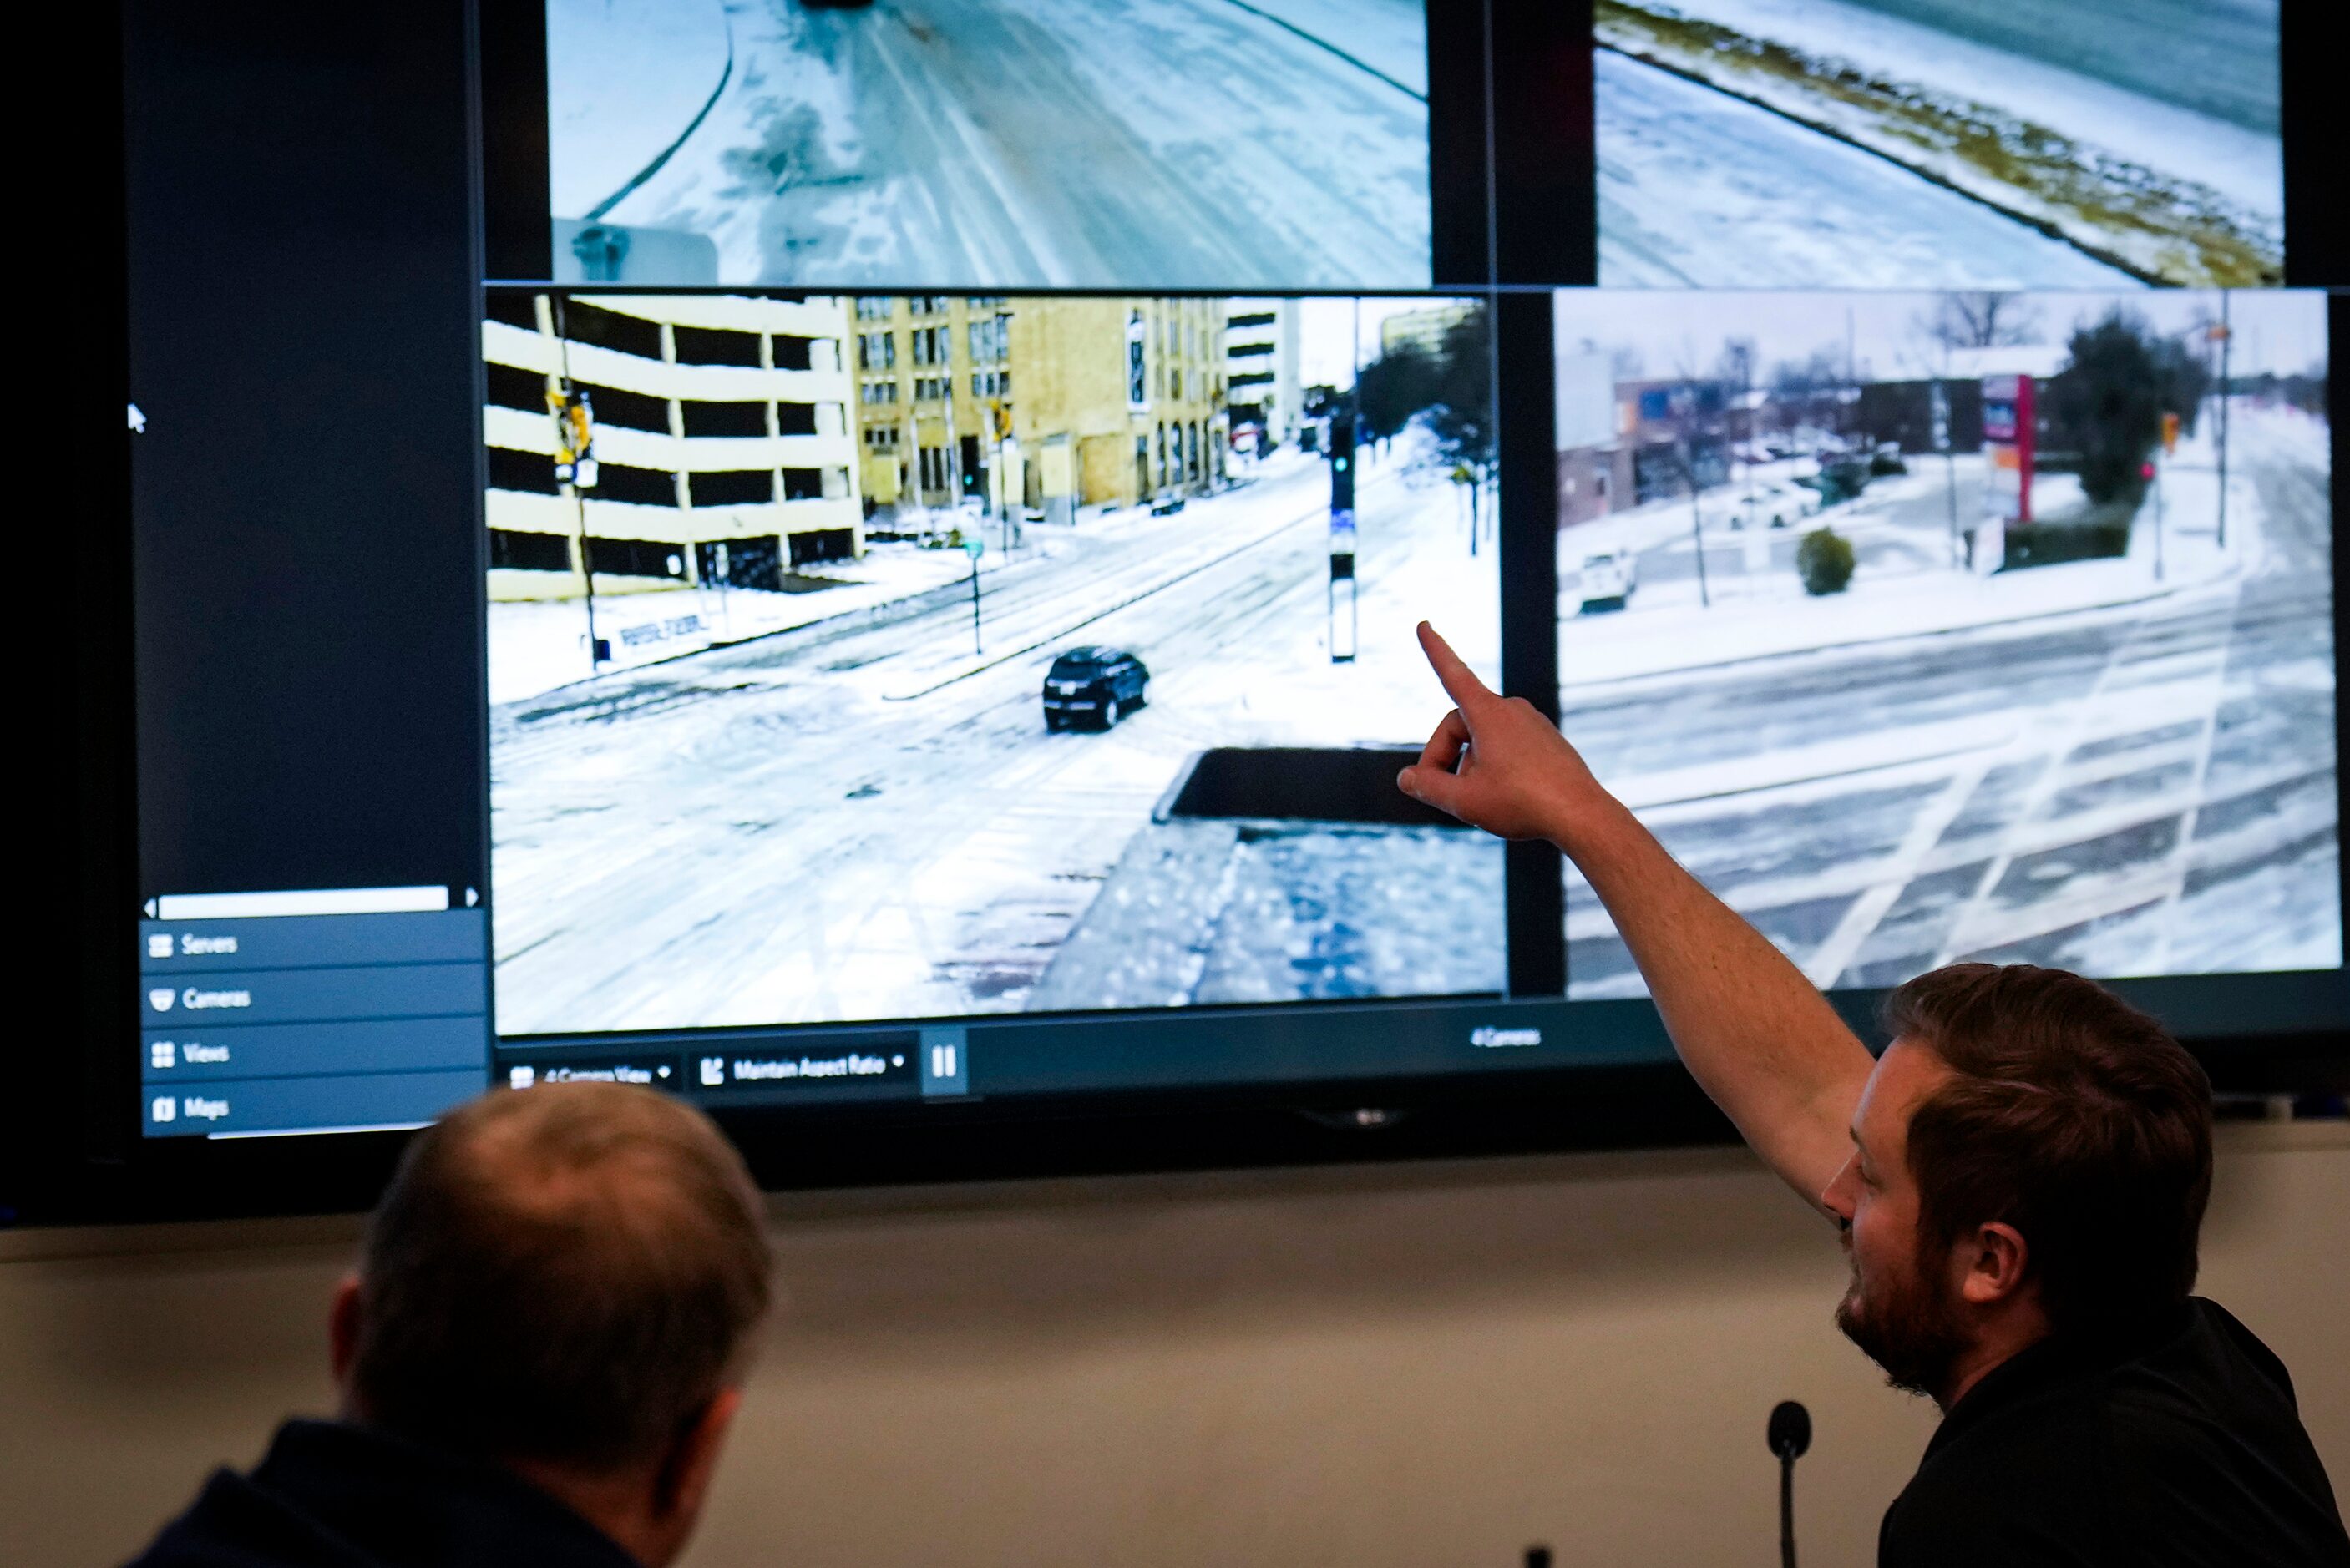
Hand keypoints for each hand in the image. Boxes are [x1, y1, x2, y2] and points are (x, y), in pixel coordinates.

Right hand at [1397, 622, 1613, 846]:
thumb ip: (1427, 787)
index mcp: (1489, 713)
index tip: (1423, 624)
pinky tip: (1506, 798)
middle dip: (1444, 758)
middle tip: (1440, 793)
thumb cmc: (1524, 804)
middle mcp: (1512, 710)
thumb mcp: (1464, 801)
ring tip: (1482, 802)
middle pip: (1459, 726)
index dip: (1434, 651)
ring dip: (1471, 768)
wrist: (1582, 816)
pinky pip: (1508, 748)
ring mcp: (1533, 724)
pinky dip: (1496, 769)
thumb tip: (1406, 778)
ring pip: (1484, 741)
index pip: (1453, 674)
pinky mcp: (1548, 741)